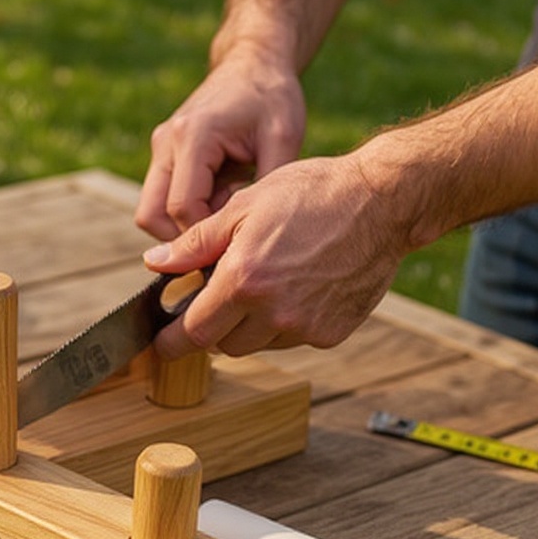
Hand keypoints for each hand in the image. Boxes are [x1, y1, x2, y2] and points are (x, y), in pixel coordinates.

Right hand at [135, 47, 306, 240]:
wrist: (252, 63)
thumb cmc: (272, 98)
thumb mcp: (283, 139)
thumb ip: (265, 187)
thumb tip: (253, 236)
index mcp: (193, 137)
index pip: (182, 208)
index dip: (207, 233)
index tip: (238, 235)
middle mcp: (166, 143)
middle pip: (150, 216)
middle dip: (184, 237)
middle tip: (224, 233)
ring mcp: (159, 149)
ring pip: (150, 212)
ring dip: (182, 224)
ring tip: (224, 210)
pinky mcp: (162, 155)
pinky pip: (161, 199)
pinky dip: (185, 210)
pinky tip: (219, 197)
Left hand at [143, 153, 408, 357]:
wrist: (382, 202)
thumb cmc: (310, 194)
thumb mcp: (243, 207)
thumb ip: (195, 243)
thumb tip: (155, 263)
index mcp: (243, 280)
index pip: (194, 332)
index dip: (173, 342)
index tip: (163, 344)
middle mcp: (273, 312)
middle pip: (223, 345)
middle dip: (214, 327)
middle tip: (222, 296)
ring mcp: (304, 327)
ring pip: (258, 345)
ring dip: (250, 326)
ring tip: (267, 281)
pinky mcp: (331, 333)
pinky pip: (293, 340)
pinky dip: (286, 323)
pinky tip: (299, 288)